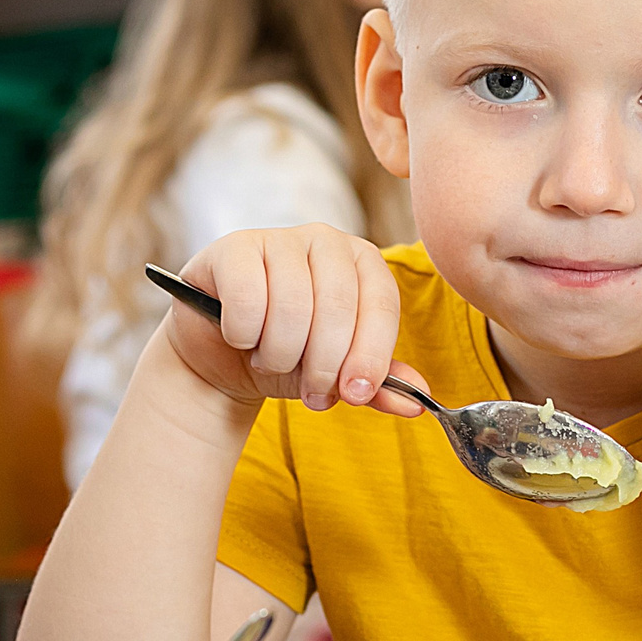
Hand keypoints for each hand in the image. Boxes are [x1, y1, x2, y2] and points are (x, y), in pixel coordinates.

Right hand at [162, 225, 426, 418]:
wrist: (225, 354)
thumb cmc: (292, 355)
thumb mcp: (338, 375)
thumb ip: (379, 384)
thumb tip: (416, 403)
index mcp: (362, 261)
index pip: (381, 303)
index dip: (371, 354)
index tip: (356, 394)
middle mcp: (325, 240)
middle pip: (338, 308)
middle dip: (324, 365)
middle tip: (312, 392)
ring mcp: (278, 238)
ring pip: (291, 308)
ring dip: (279, 355)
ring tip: (271, 362)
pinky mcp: (233, 248)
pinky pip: (246, 300)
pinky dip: (243, 335)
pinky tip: (240, 338)